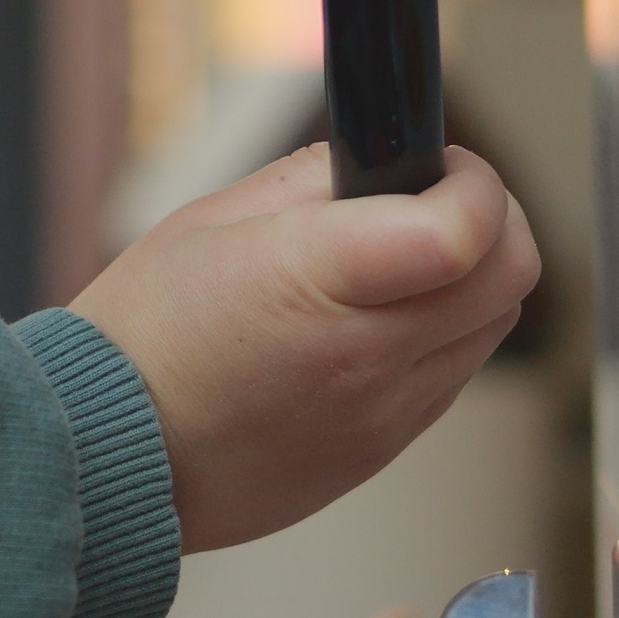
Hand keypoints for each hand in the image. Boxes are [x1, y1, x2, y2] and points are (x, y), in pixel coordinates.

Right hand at [69, 144, 537, 551]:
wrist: (110, 450)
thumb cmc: (144, 333)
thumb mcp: (211, 219)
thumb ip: (309, 182)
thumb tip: (381, 166)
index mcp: (318, 282)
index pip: (466, 233)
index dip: (477, 184)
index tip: (450, 164)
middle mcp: (367, 358)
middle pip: (508, 282)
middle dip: (494, 224)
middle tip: (443, 199)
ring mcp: (381, 416)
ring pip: (489, 332)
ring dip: (470, 283)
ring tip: (400, 262)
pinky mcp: (378, 454)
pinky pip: (447, 381)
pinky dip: (438, 338)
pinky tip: (371, 322)